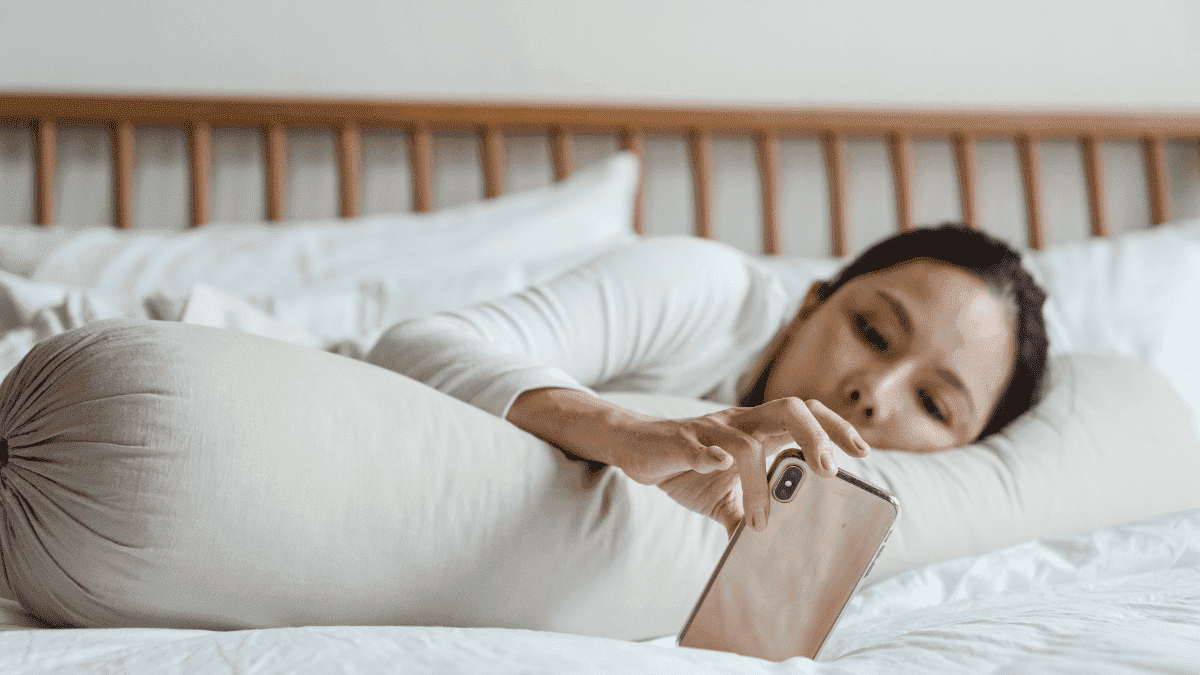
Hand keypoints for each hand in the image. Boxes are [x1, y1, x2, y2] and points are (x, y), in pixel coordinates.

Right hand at [611, 398, 870, 534]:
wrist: (635, 449)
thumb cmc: (686, 467)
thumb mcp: (722, 498)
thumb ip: (747, 515)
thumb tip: (767, 554)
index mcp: (757, 430)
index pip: (806, 416)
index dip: (836, 428)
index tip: (863, 453)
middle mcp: (740, 422)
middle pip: (789, 409)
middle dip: (815, 436)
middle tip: (830, 471)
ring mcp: (710, 430)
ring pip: (745, 441)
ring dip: (760, 480)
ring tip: (765, 519)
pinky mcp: (679, 441)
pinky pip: (698, 446)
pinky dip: (710, 457)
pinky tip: (717, 469)